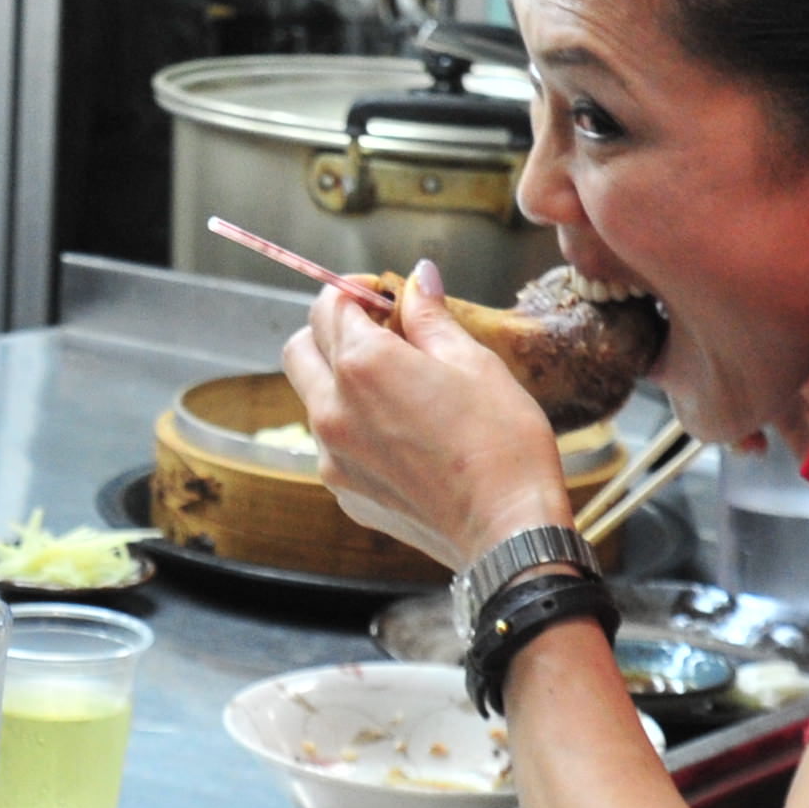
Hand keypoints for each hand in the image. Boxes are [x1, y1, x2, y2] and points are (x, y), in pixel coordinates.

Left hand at [282, 263, 571, 568]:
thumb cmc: (501, 444)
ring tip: (394, 388)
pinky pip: (330, 444)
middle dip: (331, 330)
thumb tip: (418, 277)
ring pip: (311, 398)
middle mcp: (333, 409)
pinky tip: (399, 435)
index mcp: (363, 366)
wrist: (506, 530)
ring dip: (337, 380)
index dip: (356, 291)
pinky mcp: (343, 492)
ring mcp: (332, 455)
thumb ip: (431, 317)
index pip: (330, 305)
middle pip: (301, 347)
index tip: (383, 297)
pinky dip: (350, 427)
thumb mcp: (474, 363)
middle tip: (378, 334)